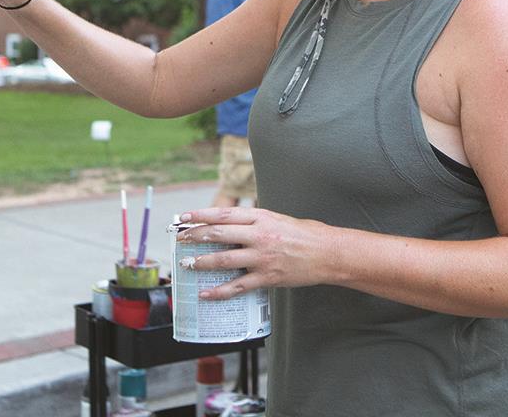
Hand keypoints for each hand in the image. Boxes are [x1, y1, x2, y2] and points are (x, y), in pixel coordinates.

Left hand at [175, 207, 333, 299]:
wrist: (327, 253)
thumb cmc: (304, 234)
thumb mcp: (277, 218)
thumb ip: (253, 221)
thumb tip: (228, 223)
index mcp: (261, 217)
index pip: (223, 214)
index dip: (200, 215)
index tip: (183, 217)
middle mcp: (259, 235)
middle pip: (218, 234)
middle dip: (195, 237)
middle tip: (180, 240)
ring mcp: (262, 257)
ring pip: (224, 260)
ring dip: (202, 262)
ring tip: (187, 264)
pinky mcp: (267, 277)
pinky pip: (237, 286)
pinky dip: (219, 291)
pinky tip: (205, 293)